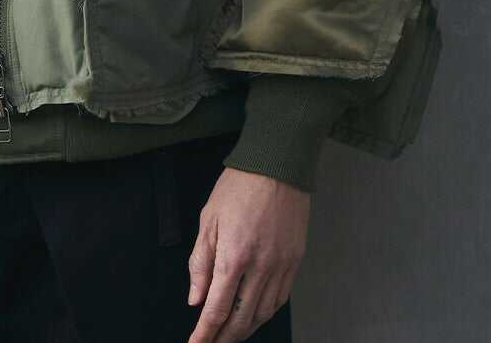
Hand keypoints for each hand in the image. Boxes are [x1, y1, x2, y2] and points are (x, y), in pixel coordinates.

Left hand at [186, 166, 308, 342]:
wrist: (278, 165)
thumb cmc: (240, 187)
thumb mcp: (208, 221)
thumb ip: (200, 263)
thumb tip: (196, 298)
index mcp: (234, 256)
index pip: (216, 309)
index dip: (204, 334)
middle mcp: (261, 266)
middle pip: (241, 319)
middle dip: (224, 338)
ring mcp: (282, 265)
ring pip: (264, 313)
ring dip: (246, 329)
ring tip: (231, 334)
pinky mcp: (295, 260)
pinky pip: (281, 298)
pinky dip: (266, 313)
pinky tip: (255, 315)